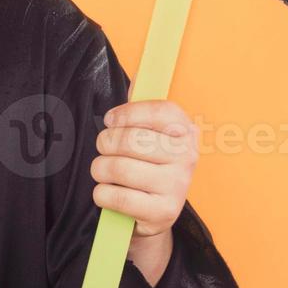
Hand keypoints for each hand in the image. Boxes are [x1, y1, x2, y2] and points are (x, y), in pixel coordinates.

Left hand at [92, 99, 198, 284]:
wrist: (155, 213)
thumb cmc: (148, 166)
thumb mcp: (151, 134)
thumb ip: (142, 106)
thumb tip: (139, 73)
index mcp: (187, 131)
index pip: (161, 111)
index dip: (128, 113)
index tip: (110, 120)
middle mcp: (187, 157)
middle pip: (134, 140)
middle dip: (106, 143)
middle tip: (102, 148)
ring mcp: (177, 186)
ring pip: (121, 169)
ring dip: (100, 169)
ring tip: (101, 171)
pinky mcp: (163, 213)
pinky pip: (118, 197)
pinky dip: (102, 194)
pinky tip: (105, 192)